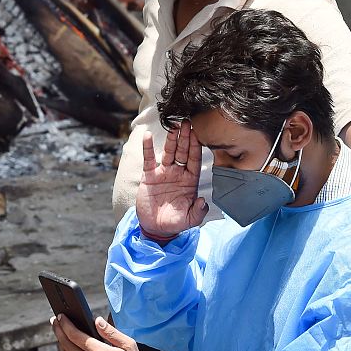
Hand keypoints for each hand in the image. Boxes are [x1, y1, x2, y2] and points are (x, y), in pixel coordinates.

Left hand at [51, 314, 143, 350]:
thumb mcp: (129, 345)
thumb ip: (111, 332)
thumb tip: (97, 321)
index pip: (76, 335)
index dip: (66, 325)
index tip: (61, 316)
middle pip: (66, 344)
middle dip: (59, 330)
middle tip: (55, 321)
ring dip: (61, 342)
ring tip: (60, 332)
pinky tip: (68, 347)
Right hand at [135, 122, 206, 238]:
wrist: (155, 228)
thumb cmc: (175, 223)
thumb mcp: (190, 220)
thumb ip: (198, 212)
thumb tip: (203, 200)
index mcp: (190, 181)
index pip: (194, 160)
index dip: (196, 147)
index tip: (198, 133)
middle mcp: (178, 173)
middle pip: (183, 151)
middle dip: (186, 137)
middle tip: (187, 122)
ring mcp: (164, 173)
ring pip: (169, 152)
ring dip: (171, 139)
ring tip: (173, 125)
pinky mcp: (149, 176)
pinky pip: (149, 159)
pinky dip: (148, 147)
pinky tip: (148, 136)